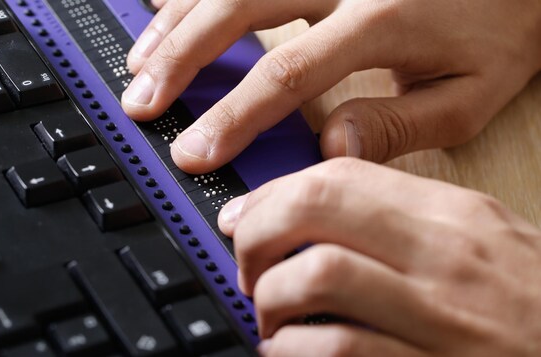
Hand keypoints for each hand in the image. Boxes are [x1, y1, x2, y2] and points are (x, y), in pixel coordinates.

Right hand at [121, 0, 540, 173]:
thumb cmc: (496, 30)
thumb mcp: (469, 95)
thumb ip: (399, 124)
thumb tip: (332, 148)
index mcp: (381, 19)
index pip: (287, 71)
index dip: (233, 115)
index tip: (195, 152)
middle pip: (239, 8)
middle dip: (181, 59)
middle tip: (142, 102)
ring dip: (177, 20)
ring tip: (140, 63)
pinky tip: (165, 7)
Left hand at [218, 158, 540, 355]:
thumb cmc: (529, 304)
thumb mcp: (478, 242)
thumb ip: (400, 223)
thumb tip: (314, 216)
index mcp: (451, 216)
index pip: (337, 175)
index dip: (271, 194)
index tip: (244, 216)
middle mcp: (442, 257)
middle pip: (314, 208)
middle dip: (256, 233)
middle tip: (247, 263)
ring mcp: (438, 318)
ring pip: (316, 274)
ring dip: (270, 295)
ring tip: (270, 312)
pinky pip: (337, 349)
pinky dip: (293, 350)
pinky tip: (291, 350)